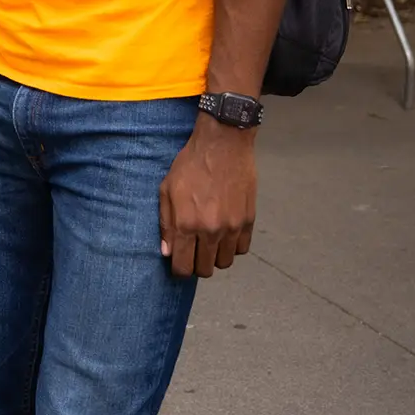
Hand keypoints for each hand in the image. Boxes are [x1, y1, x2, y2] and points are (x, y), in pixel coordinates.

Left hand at [158, 114, 256, 277]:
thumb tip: (167, 252)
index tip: (178, 262)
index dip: (179, 270)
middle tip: (193, 250)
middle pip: (205, 269)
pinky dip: (232, 246)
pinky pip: (241, 249)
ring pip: (225, 263)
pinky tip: (224, 233)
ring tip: (208, 241)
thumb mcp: (167, 190)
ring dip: (215, 256)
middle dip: (196, 264)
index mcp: (187, 224)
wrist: (223, 144)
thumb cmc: (190, 165)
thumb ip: (166, 224)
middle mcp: (211, 231)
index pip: (183, 267)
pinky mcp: (248, 221)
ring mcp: (233, 227)